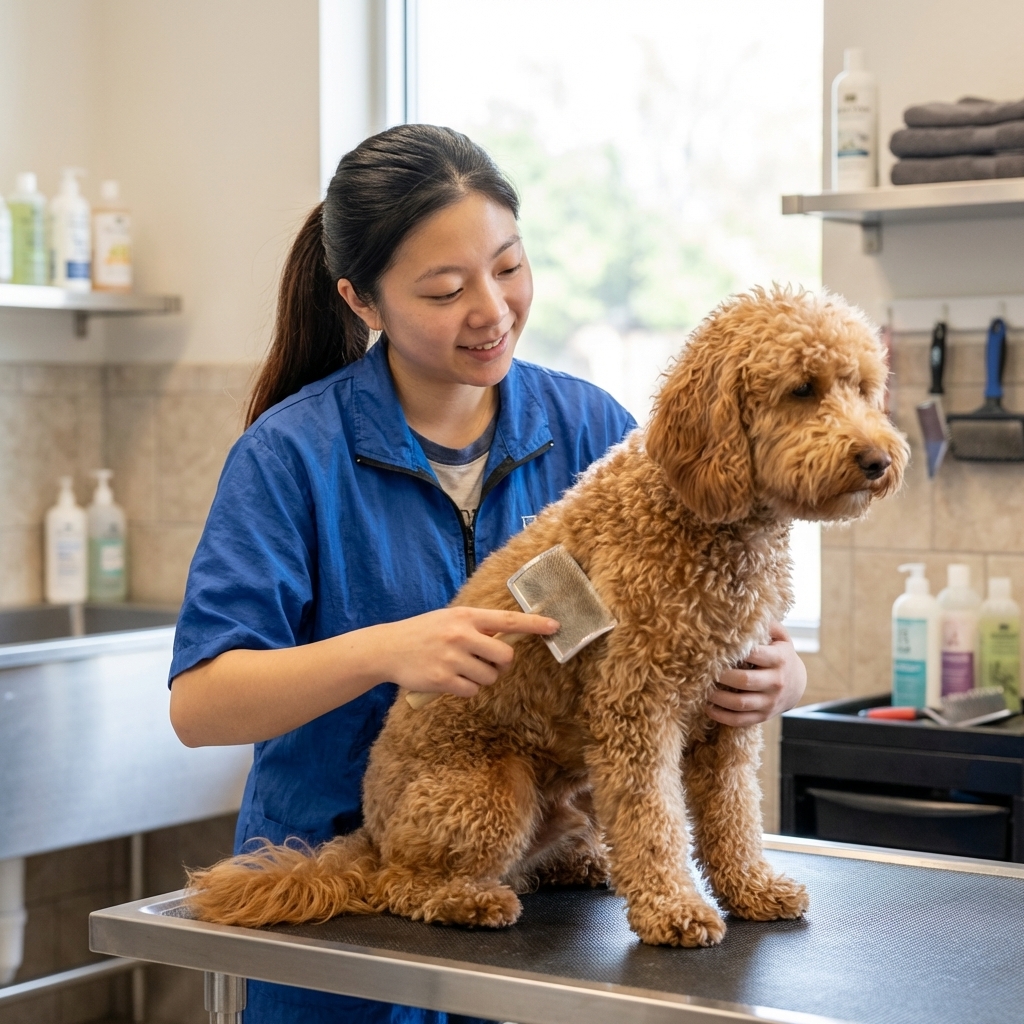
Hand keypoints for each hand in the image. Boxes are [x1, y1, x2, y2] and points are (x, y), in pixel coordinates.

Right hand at [374, 607, 559, 698]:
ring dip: (481, 678)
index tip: (555, 626)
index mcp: (466, 616)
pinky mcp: (443, 679)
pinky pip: (472, 691)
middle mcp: (461, 635)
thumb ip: (476, 626)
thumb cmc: (424, 632)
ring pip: (489, 677)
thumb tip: (506, 638)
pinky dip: (465, 689)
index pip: (507, 621)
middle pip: (504, 657)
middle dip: (500, 664)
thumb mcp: (450, 619)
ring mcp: (452, 658)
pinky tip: (450, 679)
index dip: (534, 624)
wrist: (389, 648)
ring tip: (461, 668)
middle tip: (485, 662)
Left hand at [706, 621, 806, 726]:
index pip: (756, 654)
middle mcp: (776, 681)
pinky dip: (722, 716)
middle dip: (722, 676)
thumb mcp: (781, 638)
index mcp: (779, 659)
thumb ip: (767, 625)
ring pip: (740, 703)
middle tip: (703, 669)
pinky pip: (740, 720)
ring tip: (702, 689)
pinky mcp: (763, 716)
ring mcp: (770, 702)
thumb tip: (748, 610)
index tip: (716, 647)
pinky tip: (708, 708)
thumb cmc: (780, 655)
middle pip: (745, 680)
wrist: (797, 685)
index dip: (735, 651)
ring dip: (717, 698)